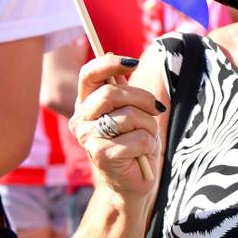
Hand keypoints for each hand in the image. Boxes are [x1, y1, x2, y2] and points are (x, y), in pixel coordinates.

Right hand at [70, 53, 162, 198]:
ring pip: (129, 116)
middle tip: (157, 109)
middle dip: (142, 99)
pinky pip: (138, 138)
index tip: (133, 62)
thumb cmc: (134, 143)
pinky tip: (140, 154)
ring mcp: (87, 138)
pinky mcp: (101, 155)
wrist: (132, 182)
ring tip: (144, 139)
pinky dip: (148, 144)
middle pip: (112, 93)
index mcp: (86, 104)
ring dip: (148, 126)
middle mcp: (80, 119)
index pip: (89, 74)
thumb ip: (121, 88)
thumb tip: (115, 54)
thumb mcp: (131, 110)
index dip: (110, 64)